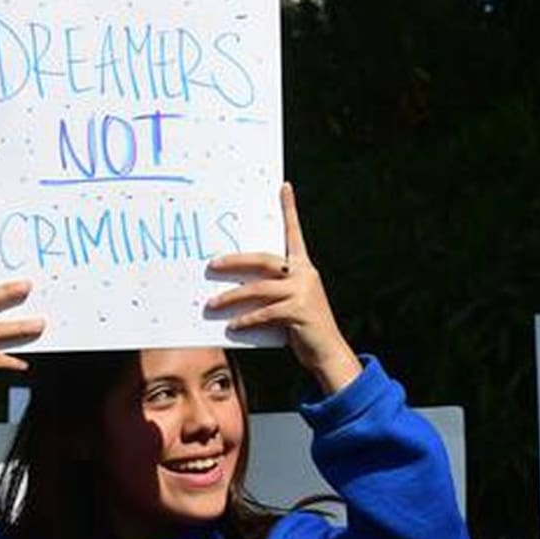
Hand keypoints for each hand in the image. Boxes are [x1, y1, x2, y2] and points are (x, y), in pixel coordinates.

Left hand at [206, 183, 361, 393]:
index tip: (283, 187)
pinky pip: (264, 313)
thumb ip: (271, 291)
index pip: (293, 233)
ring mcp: (303, 292)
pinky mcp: (299, 311)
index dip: (289, 209)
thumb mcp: (290, 302)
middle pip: (263, 260)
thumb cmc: (303, 326)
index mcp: (303, 267)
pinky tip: (233, 326)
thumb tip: (237, 289)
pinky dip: (246, 319)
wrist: (328, 352)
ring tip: (212, 304)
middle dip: (234, 262)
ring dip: (231, 297)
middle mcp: (304, 274)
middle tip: (211, 265)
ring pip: (258, 289)